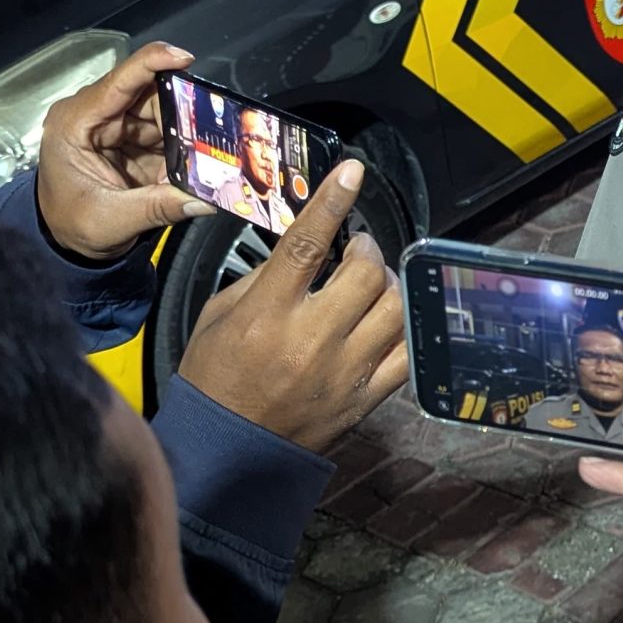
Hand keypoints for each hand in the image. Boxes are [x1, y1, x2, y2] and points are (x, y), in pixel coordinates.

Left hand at [36, 40, 213, 260]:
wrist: (62, 240)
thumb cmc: (71, 224)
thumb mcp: (112, 220)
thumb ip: (159, 207)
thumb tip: (204, 200)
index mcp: (74, 124)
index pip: (117, 82)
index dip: (152, 63)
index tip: (184, 57)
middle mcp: (92, 116)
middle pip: (147, 95)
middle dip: (181, 110)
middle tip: (210, 131)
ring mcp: (113, 126)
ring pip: (161, 112)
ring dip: (184, 132)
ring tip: (201, 156)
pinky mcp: (130, 139)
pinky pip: (164, 132)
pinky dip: (182, 146)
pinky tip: (192, 163)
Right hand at [177, 162, 408, 452]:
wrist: (226, 451)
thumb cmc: (215, 379)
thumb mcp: (219, 317)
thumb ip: (262, 279)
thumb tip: (303, 246)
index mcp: (267, 314)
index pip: (307, 243)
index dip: (334, 201)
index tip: (352, 171)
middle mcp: (310, 340)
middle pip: (365, 273)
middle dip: (367, 249)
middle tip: (356, 248)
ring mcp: (344, 371)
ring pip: (395, 309)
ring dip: (389, 285)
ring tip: (371, 282)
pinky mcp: (365, 398)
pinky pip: (407, 354)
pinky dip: (403, 329)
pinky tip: (386, 321)